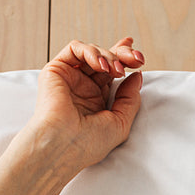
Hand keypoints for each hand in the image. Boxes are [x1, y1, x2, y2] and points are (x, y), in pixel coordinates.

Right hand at [27, 39, 145, 172]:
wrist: (63, 145)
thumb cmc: (88, 142)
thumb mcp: (120, 123)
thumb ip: (130, 99)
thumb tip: (137, 76)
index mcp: (96, 100)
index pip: (111, 73)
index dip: (123, 60)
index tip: (139, 57)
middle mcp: (82, 87)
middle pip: (105, 59)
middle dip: (123, 55)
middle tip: (137, 59)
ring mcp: (69, 78)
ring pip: (92, 52)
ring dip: (110, 56)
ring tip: (117, 70)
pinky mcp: (56, 70)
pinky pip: (75, 49)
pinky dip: (91, 52)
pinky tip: (101, 65)